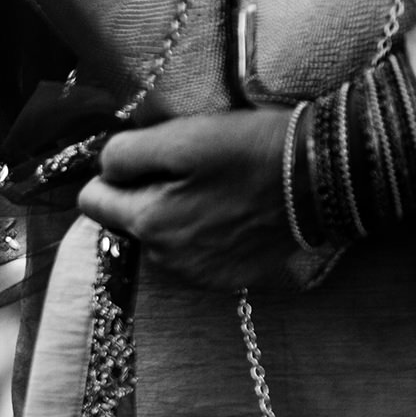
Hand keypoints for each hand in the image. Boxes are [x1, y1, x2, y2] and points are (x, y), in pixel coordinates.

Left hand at [77, 108, 313, 289]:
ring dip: (173, 217)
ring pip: (159, 240)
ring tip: (215, 191)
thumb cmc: (250, 150)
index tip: (145, 159)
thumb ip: (125, 154)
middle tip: (188, 172)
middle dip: (144, 197)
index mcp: (146, 223)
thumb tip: (104, 170)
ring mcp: (195, 275)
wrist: (324, 178)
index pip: (91, 201)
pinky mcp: (224, 279)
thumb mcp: (181, 137)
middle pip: (125, 222)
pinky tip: (232, 215)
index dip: (113, 174)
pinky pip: (192, 256)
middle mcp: (163, 259)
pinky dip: (202, 236)